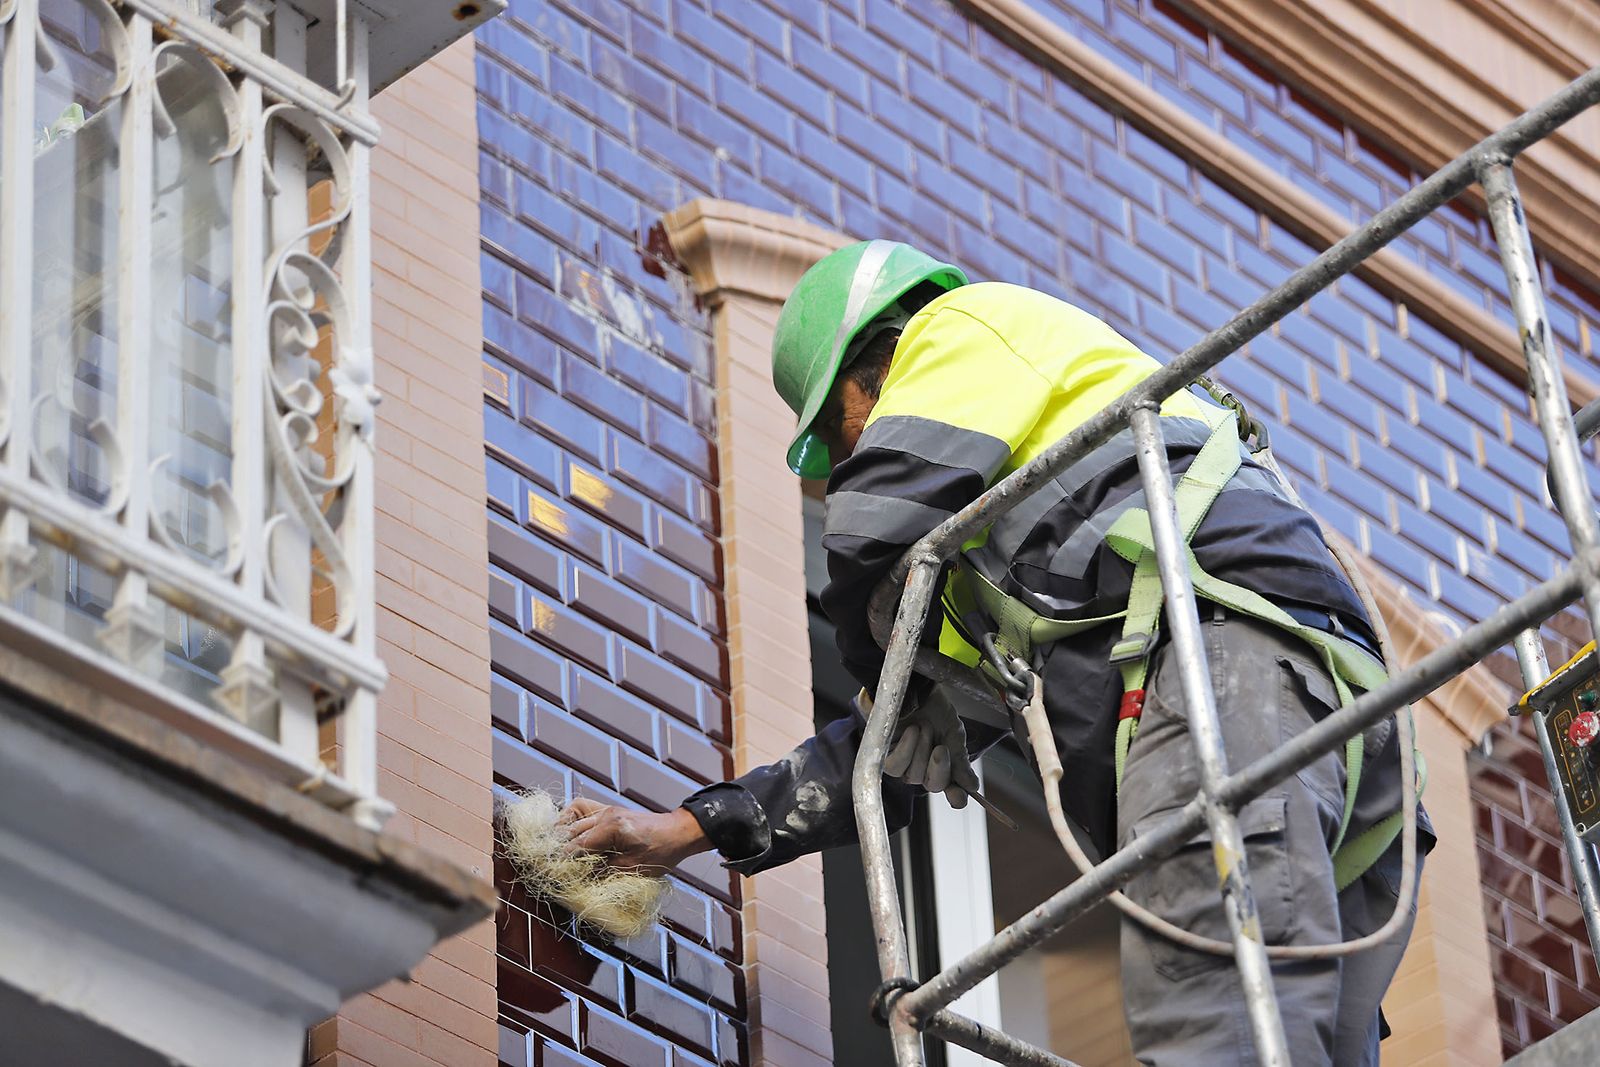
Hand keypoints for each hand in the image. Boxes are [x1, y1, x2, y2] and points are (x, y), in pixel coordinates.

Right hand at [557, 798, 710, 873]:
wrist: (678, 832)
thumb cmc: (662, 852)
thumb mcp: (633, 868)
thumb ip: (604, 871)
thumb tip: (580, 877)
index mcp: (612, 828)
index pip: (578, 845)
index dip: (564, 861)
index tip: (553, 873)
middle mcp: (606, 814)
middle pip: (572, 831)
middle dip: (561, 849)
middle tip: (553, 866)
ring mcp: (607, 809)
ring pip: (573, 817)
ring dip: (563, 835)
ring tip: (557, 851)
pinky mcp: (609, 810)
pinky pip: (581, 808)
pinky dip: (571, 819)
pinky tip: (567, 832)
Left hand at [863, 688, 979, 809]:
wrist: (916, 687)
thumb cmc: (934, 709)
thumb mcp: (954, 733)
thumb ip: (960, 760)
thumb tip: (972, 786)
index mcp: (945, 766)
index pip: (952, 791)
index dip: (956, 797)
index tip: (959, 795)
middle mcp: (925, 769)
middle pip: (933, 786)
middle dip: (939, 767)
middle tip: (941, 747)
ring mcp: (905, 764)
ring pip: (913, 776)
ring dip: (921, 751)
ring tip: (923, 728)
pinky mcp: (886, 755)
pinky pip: (895, 766)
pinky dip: (905, 749)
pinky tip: (910, 732)